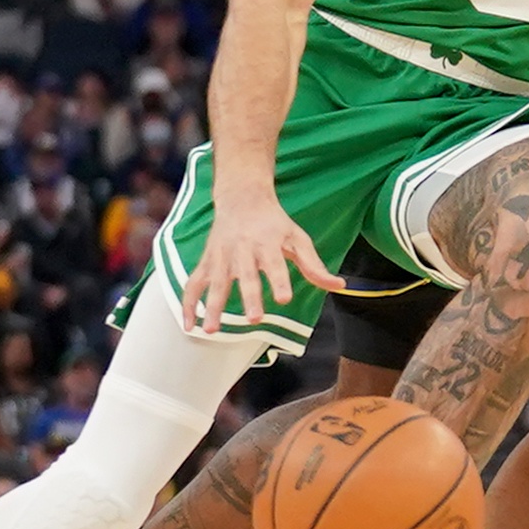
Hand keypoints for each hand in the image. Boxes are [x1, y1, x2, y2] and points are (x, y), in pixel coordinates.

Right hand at [182, 192, 336, 334]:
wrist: (242, 197)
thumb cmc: (274, 223)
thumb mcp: (298, 238)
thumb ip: (315, 266)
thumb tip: (339, 286)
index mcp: (268, 243)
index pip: (276, 264)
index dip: (279, 281)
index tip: (284, 298)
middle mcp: (243, 249)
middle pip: (245, 275)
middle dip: (249, 296)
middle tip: (254, 319)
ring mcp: (221, 255)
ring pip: (215, 282)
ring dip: (212, 306)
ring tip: (212, 331)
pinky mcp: (207, 260)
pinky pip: (193, 283)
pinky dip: (188, 304)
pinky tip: (190, 326)